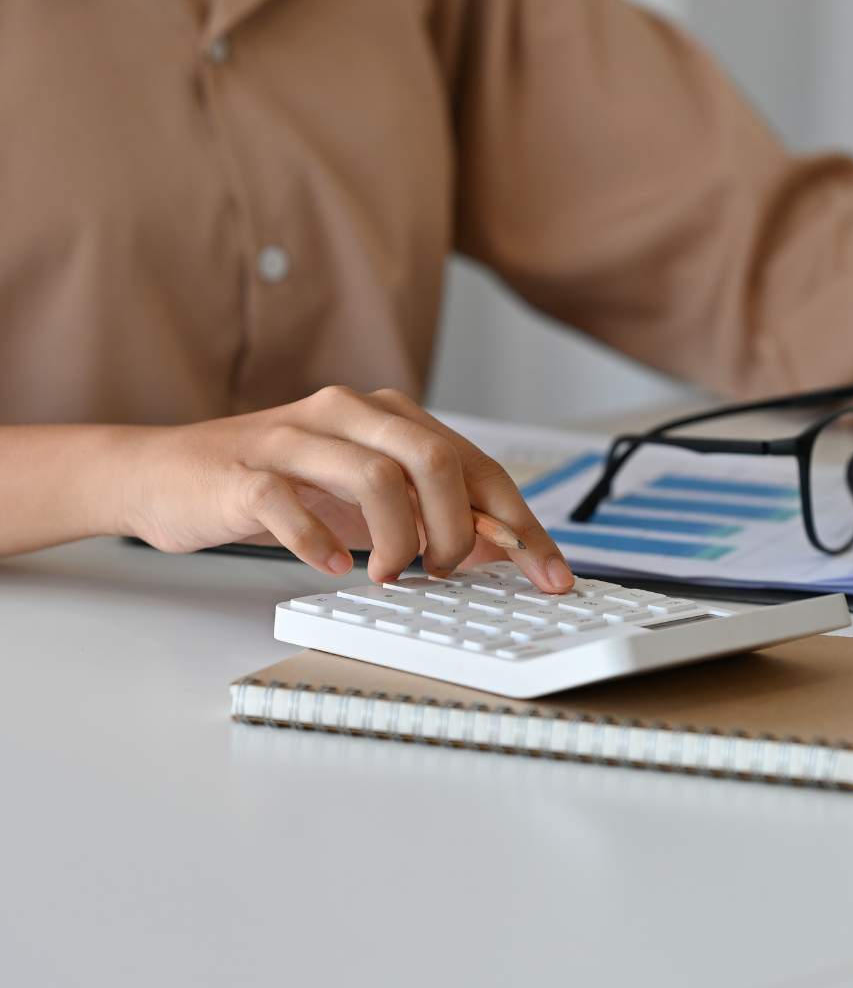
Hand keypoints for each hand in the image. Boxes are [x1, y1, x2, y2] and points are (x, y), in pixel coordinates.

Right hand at [119, 387, 575, 589]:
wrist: (166, 474)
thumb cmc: (274, 485)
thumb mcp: (364, 500)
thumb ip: (427, 514)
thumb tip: (494, 547)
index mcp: (384, 415)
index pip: (474, 463)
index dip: (519, 522)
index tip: (551, 573)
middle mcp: (345, 414)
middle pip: (434, 457)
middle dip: (457, 528)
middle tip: (444, 570)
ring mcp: (292, 439)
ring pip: (376, 475)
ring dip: (399, 538)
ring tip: (390, 574)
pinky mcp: (244, 472)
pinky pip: (292, 503)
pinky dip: (321, 542)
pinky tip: (331, 566)